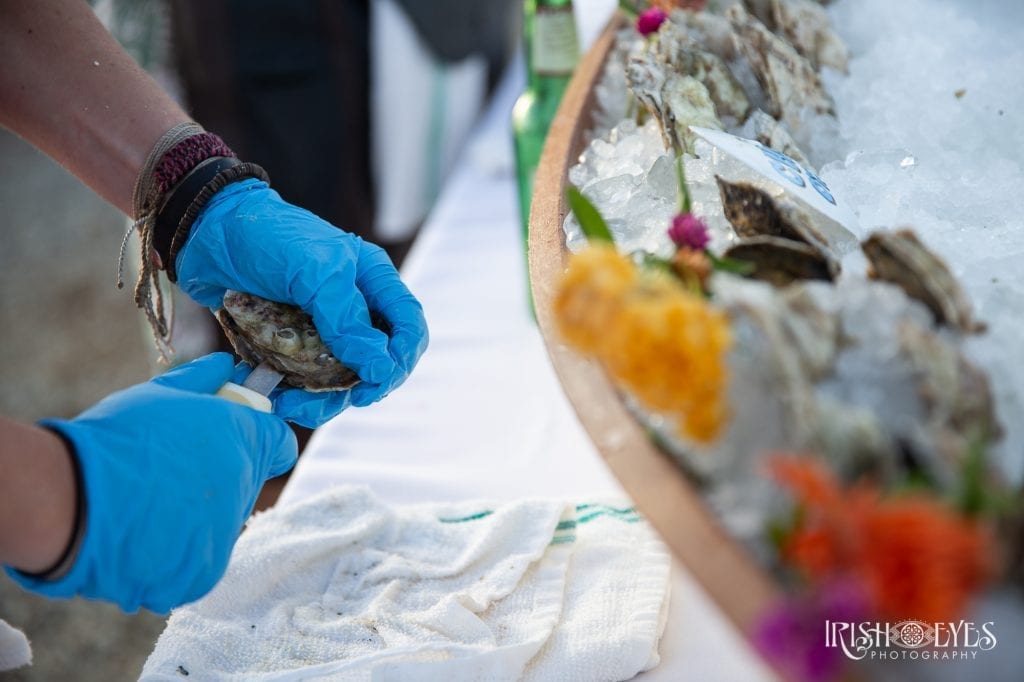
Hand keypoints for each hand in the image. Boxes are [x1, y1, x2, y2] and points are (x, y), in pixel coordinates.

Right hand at [5, 354, 296, 613]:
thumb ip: (200, 381)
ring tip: (146, 506)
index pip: (280, 444)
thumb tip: (226, 366)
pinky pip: (197, 562)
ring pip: (219, 526)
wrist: (69, 499)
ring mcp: (226, 534)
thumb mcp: (158, 396)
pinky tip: (142, 537)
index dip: (259, 439)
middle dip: (217, 479)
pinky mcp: (204, 573)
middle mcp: (244, 488)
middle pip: (245, 485)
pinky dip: (174, 556)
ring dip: (194, 520)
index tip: (231, 441)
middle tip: (169, 474)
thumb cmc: (114, 439)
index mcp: (244, 440)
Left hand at [175, 179, 428, 426]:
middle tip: (345, 399)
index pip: (408, 327)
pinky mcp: (290, 346)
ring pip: (342, 380)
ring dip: (324, 400)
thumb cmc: (266, 237)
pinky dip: (295, 395)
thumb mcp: (314, 271)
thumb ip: (348, 319)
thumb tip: (380, 367)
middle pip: (380, 362)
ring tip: (294, 403)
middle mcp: (353, 308)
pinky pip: (306, 382)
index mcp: (371, 281)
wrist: (204, 231)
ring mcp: (322, 330)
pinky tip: (276, 396)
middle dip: (365, 385)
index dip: (402, 358)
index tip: (376, 380)